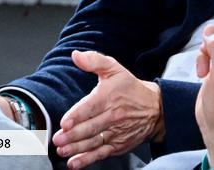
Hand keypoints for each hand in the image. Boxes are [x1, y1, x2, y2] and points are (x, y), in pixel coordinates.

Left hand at [52, 51, 163, 169]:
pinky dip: (87, 159)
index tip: (65, 123)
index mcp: (109, 96)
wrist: (156, 108)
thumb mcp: (115, 70)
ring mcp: (115, 132)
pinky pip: (101, 153)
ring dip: (76, 148)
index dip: (77, 116)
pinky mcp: (118, 145)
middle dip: (73, 135)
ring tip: (63, 150)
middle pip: (90, 127)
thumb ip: (95, 61)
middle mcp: (112, 116)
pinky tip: (75, 162)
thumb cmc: (131, 89)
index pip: (91, 107)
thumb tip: (76, 55)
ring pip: (93, 141)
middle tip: (58, 139)